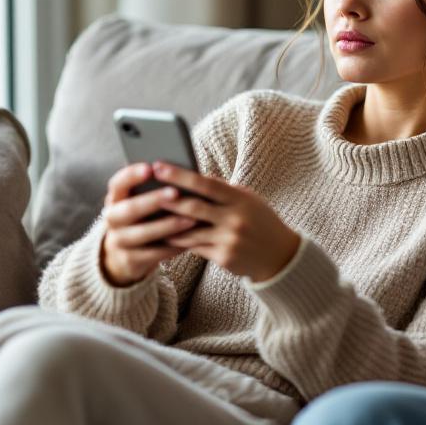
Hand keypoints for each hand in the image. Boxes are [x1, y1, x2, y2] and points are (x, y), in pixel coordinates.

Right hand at [100, 163, 194, 286]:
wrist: (124, 255)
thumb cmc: (143, 217)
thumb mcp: (140, 202)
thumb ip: (153, 189)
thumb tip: (181, 172)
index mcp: (115, 198)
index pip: (117, 183)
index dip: (132, 175)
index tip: (150, 168)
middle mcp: (112, 218)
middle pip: (130, 209)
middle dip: (153, 200)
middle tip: (176, 192)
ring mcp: (119, 240)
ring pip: (142, 233)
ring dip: (168, 226)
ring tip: (191, 219)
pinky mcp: (130, 259)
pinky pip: (154, 253)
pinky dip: (173, 246)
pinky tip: (191, 239)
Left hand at [150, 162, 301, 282]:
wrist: (280, 255)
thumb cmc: (260, 221)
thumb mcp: (248, 200)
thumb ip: (223, 190)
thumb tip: (192, 178)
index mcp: (241, 199)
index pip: (206, 184)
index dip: (180, 175)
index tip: (159, 167)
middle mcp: (235, 219)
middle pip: (193, 207)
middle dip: (167, 199)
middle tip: (145, 191)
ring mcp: (229, 240)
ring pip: (189, 231)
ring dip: (167, 224)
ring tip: (147, 215)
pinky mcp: (224, 258)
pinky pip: (195, 248)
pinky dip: (179, 241)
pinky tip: (165, 235)